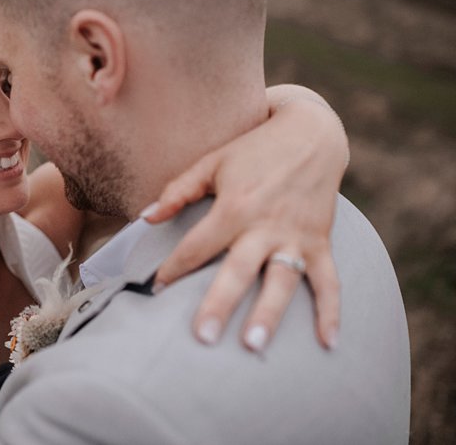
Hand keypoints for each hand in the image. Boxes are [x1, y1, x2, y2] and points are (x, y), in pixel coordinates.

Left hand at [144, 89, 345, 352]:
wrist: (310, 133)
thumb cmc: (254, 149)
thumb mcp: (213, 161)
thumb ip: (179, 190)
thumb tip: (146, 217)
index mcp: (234, 205)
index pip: (198, 244)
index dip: (174, 267)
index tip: (155, 289)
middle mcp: (265, 224)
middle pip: (238, 269)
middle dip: (219, 303)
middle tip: (202, 337)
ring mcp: (295, 236)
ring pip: (282, 280)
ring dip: (270, 313)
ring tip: (255, 346)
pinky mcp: (320, 241)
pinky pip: (329, 281)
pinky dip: (332, 312)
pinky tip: (329, 344)